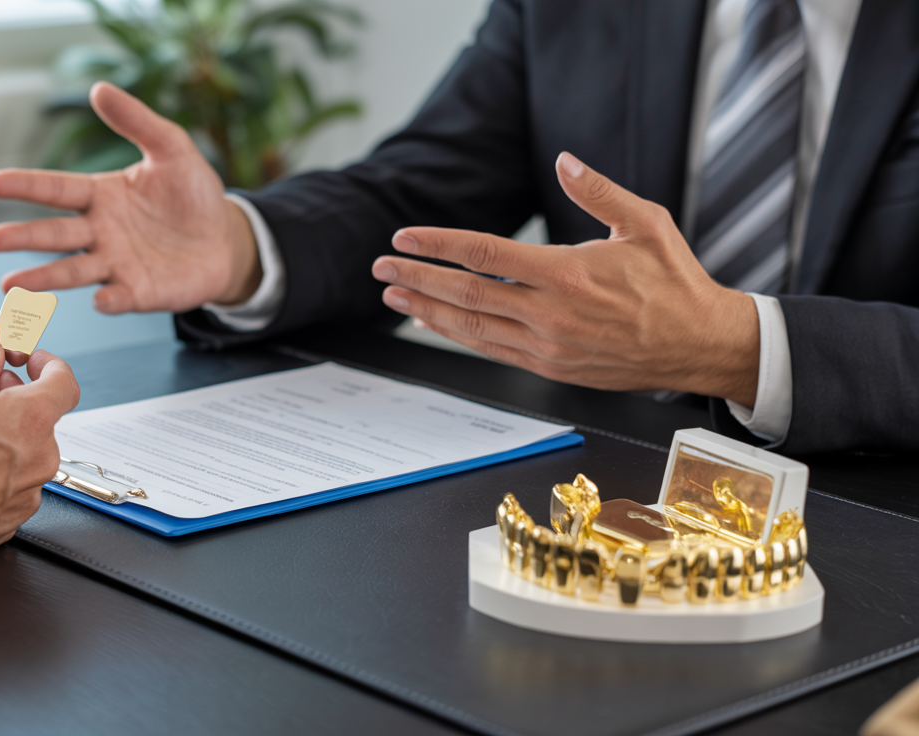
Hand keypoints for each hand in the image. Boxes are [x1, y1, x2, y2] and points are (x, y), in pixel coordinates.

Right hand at [0, 81, 260, 312]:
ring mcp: (116, 265)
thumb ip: (137, 121)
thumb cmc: (193, 194)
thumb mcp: (172, 149)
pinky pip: (119, 297)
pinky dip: (108, 299)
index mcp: (101, 196)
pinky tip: (100, 298)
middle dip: (23, 237)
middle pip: (55, 234)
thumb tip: (99, 88)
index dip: (25, 185)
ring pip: (73, 272)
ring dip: (43, 278)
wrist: (225, 239)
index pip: (56, 189)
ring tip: (10, 285)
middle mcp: (99, 232)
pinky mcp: (138, 293)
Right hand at [0, 340, 79, 559]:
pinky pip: (9, 487)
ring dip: (3, 441)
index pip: (65, 384)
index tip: (34, 362)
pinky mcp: (9, 521)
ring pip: (24, 455)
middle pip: (39, 421)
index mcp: (30, 420)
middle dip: (14, 403)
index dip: (50, 366)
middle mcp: (39, 460)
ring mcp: (25, 495)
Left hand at [371, 152, 759, 405]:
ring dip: (426, 310)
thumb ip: (598, 190)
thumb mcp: (645, 223)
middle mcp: (551, 313)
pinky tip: (435, 321)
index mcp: (568, 273)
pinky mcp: (551, 367)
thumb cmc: (675, 282)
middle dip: (416, 278)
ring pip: (471, 327)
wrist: (699, 345)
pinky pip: (491, 350)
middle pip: (465, 293)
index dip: (437, 245)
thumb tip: (563, 160)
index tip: (405, 239)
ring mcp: (548, 345)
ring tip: (395, 296)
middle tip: (380, 268)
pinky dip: (456, 335)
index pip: (484, 254)